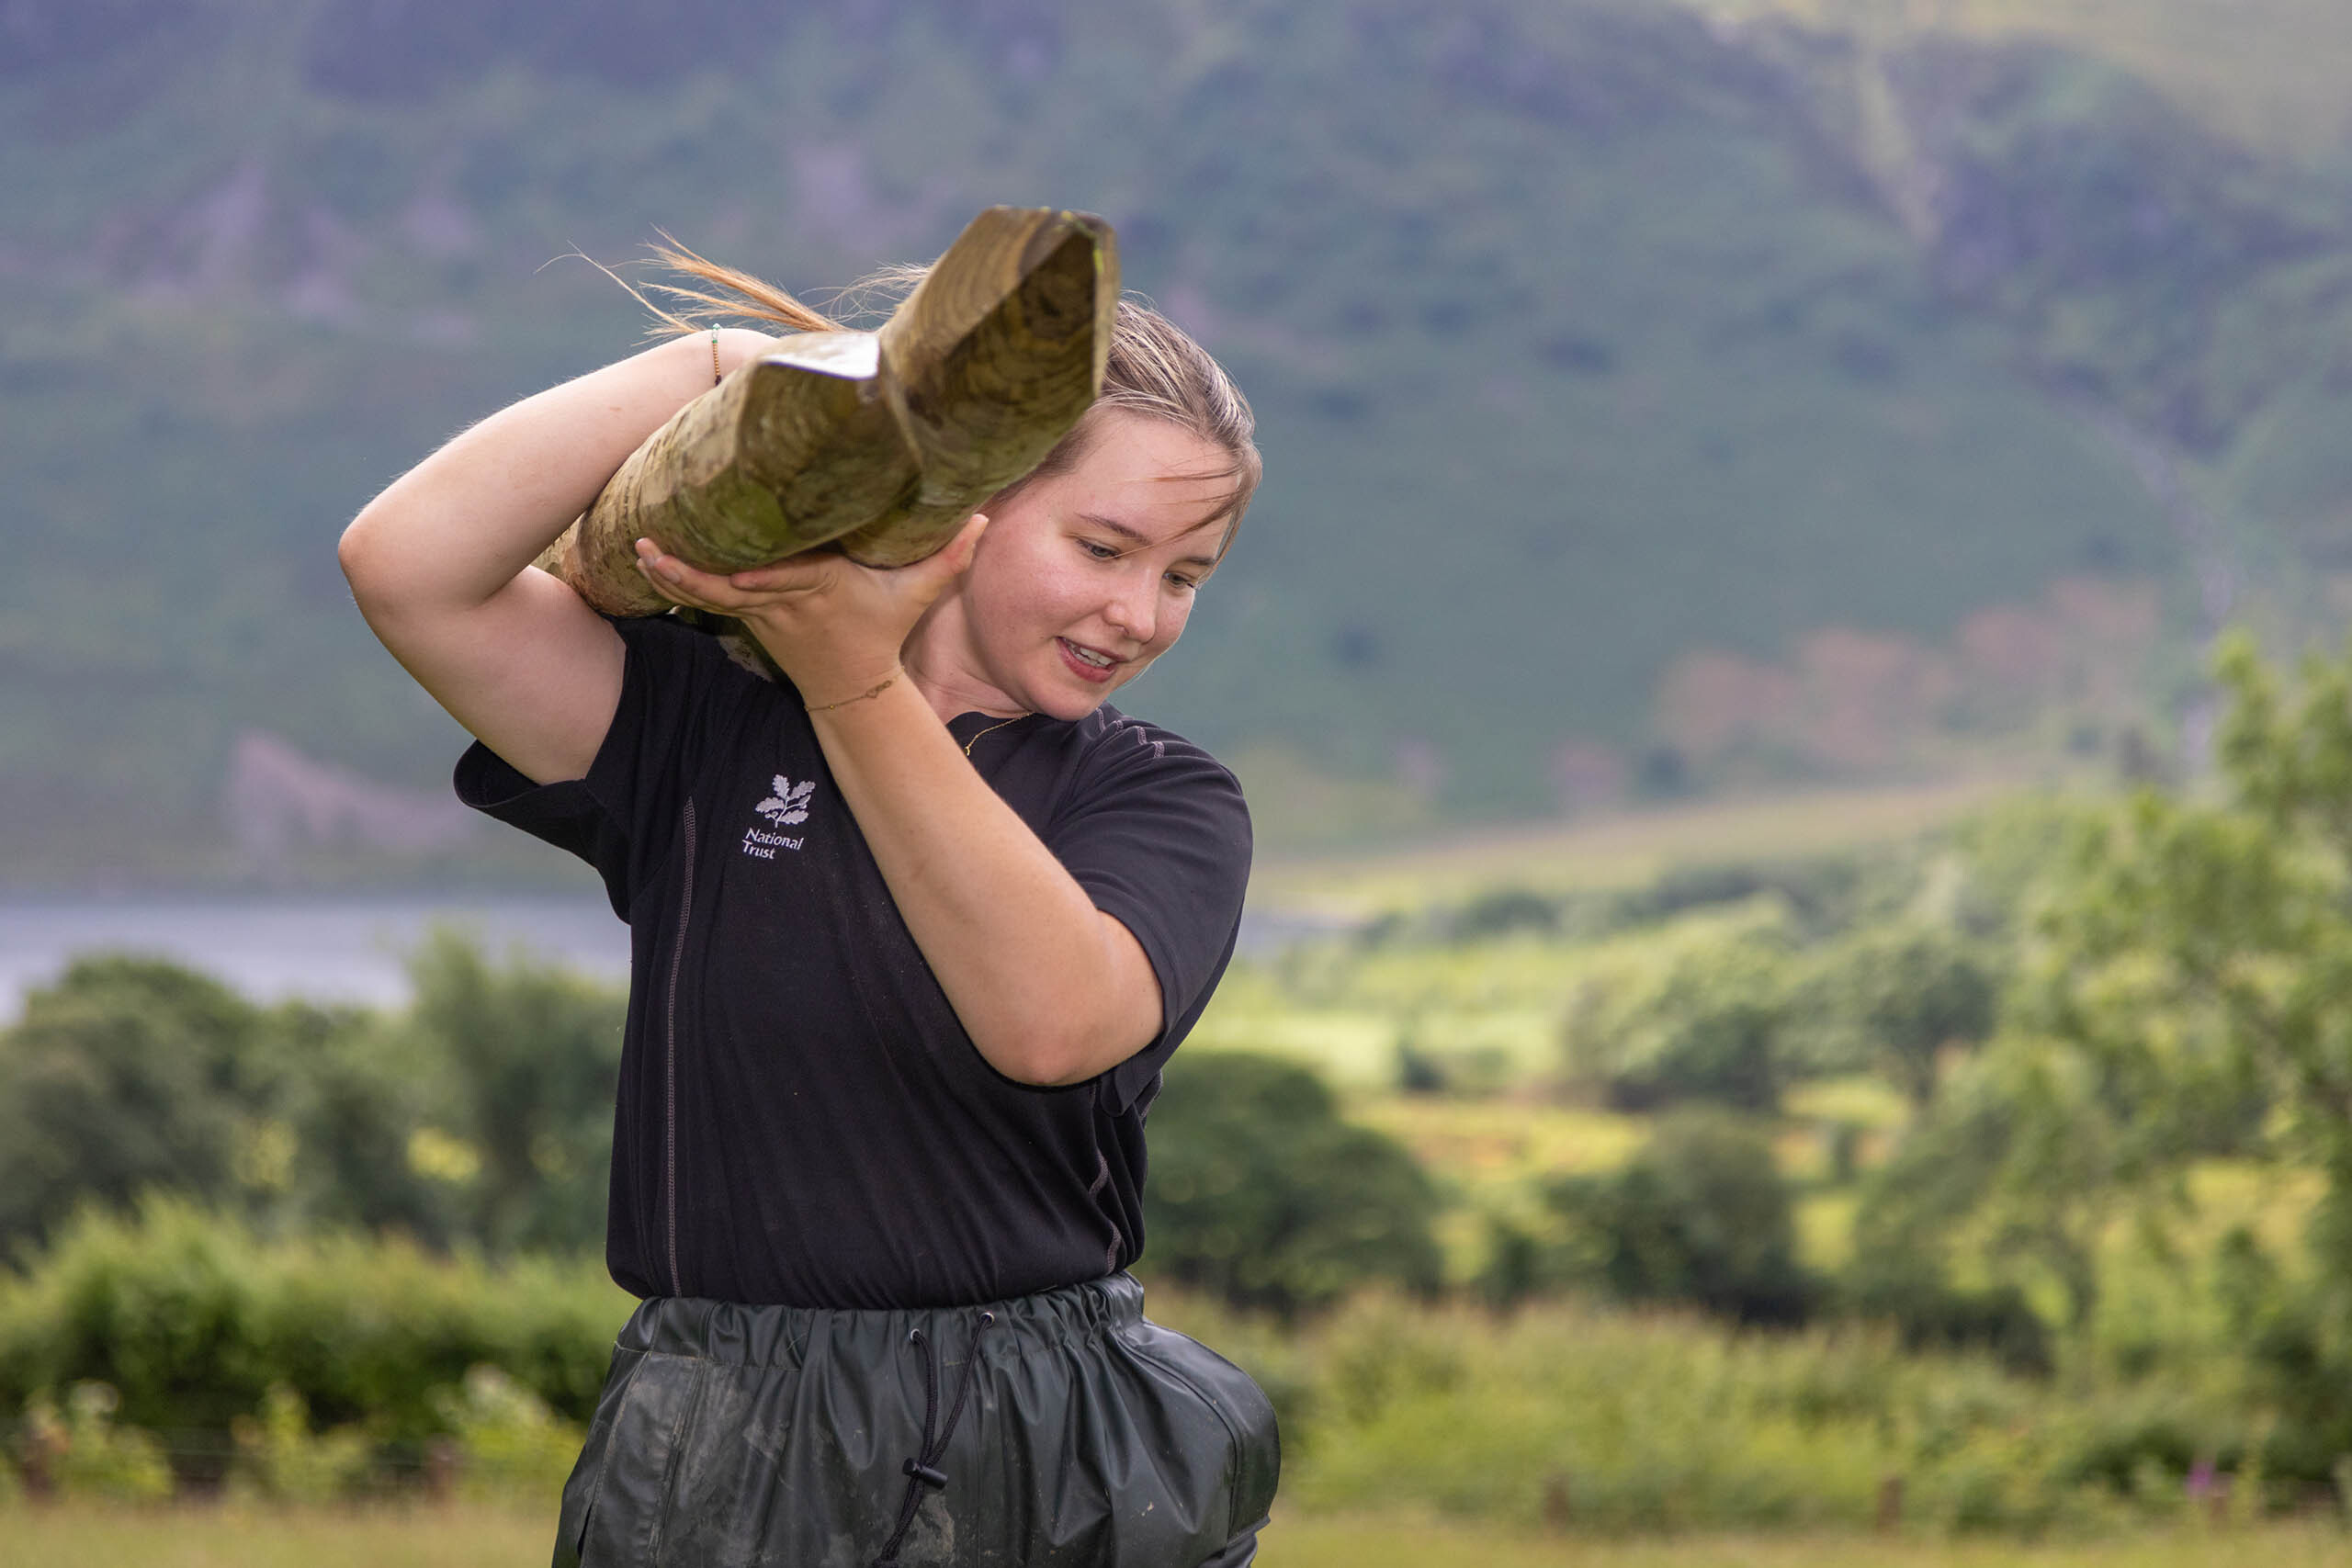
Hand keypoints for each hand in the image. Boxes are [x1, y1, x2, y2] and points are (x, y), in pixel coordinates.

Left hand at [631, 514, 988, 703]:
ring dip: (673, 574)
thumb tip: (981, 518)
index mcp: (820, 589)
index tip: (731, 570)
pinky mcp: (749, 616)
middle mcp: (783, 601)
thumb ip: (948, 557)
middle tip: (649, 544)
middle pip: (729, 585)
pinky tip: (649, 560)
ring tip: (638, 550)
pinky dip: (679, 580)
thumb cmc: (880, 632)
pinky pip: (707, 596)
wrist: (850, 686)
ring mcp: (761, 612)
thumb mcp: (916, 596)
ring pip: (709, 592)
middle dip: (690, 569)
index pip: (786, 580)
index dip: (758, 578)